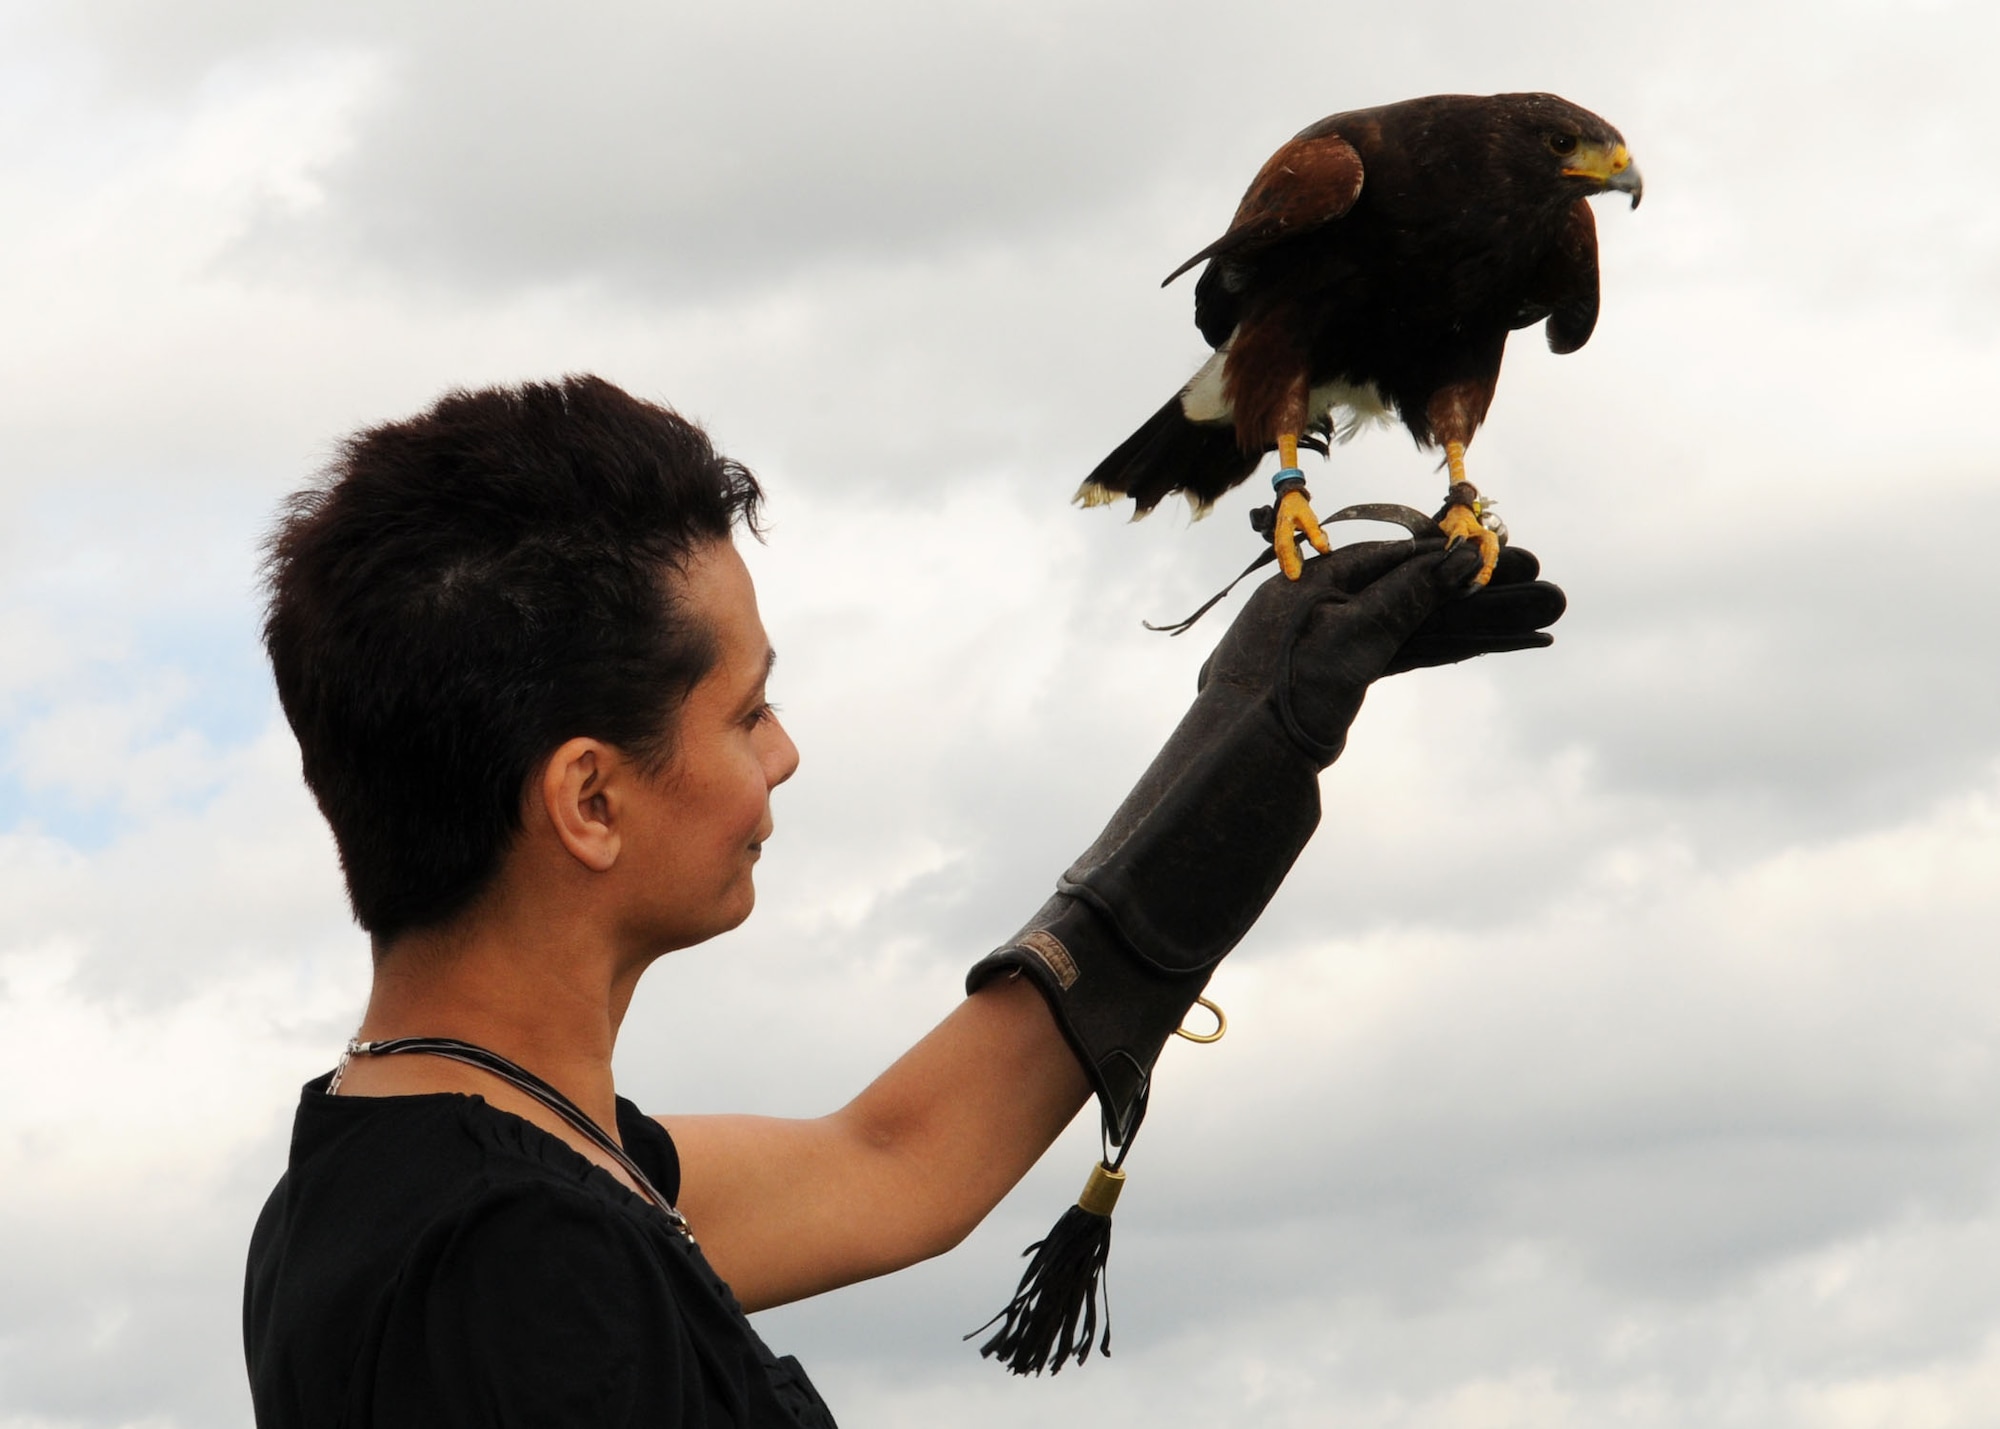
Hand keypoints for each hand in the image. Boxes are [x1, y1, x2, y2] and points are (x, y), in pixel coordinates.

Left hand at [1200, 539, 1565, 761]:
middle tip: (1543, 588)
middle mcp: (1328, 602)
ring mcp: (1338, 639)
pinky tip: (1494, 642)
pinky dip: (1449, 648)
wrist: (1250, 756)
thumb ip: (1410, 594)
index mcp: (1317, 577)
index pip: (1399, 557)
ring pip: (1419, 624)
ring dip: (1477, 622)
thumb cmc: (1292, 686)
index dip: (1454, 557)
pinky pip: (1408, 652)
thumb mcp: (1356, 632)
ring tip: (1540, 621)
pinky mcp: (1346, 675)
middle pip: (1417, 590)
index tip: (1503, 555)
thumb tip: (1460, 557)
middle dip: (1479, 591)